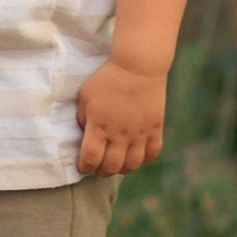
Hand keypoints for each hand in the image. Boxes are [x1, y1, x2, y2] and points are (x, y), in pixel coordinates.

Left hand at [75, 56, 168, 176]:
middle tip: (98, 166)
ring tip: (116, 162)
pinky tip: (136, 154)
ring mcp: (139, 133)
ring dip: (121, 168)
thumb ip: (83, 118)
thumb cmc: (107, 78)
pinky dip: (143, 159)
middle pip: (110, 167)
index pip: (90, 158)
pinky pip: (152, 154)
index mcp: (99, 126)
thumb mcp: (86, 96)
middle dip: (101, 171)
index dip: (84, 166)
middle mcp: (119, 134)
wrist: (138, 65)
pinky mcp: (155, 129)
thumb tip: (85, 136)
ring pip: (131, 165)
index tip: (82, 165)